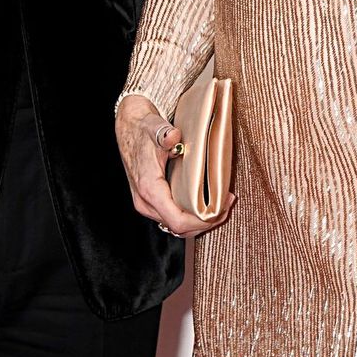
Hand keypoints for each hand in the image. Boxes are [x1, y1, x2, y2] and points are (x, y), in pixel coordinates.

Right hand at [115, 94, 234, 236]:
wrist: (130, 128)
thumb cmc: (143, 130)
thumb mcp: (155, 128)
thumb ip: (165, 134)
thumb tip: (174, 136)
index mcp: (149, 189)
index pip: (177, 221)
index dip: (201, 222)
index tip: (220, 211)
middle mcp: (146, 202)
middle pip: (179, 228)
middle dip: (206, 222)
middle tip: (226, 206)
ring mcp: (147, 205)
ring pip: (176, 226)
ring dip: (199, 221)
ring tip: (219, 206)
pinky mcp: (151, 202)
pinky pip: (172, 218)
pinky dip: (190, 216)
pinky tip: (203, 204)